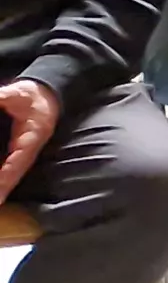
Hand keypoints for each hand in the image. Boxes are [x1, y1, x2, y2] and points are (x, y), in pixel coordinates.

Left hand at [0, 78, 53, 204]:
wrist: (47, 96)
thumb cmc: (34, 95)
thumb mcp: (18, 92)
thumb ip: (4, 96)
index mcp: (32, 135)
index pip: (19, 157)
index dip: (9, 174)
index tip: (1, 189)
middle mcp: (30, 147)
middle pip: (16, 172)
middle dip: (5, 187)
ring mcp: (25, 152)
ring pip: (14, 173)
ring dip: (5, 187)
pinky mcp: (20, 152)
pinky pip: (12, 169)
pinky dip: (5, 178)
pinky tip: (0, 187)